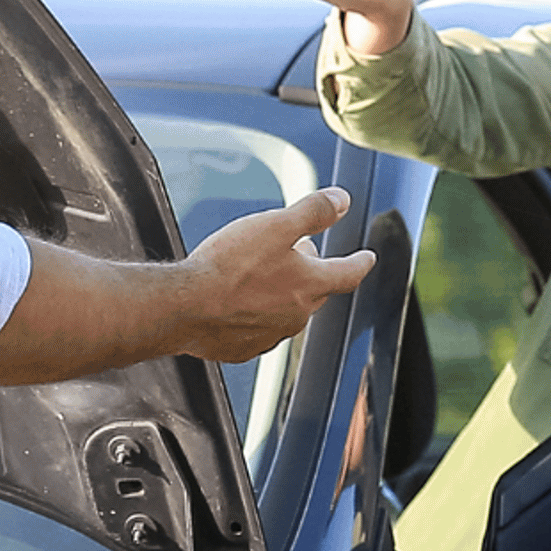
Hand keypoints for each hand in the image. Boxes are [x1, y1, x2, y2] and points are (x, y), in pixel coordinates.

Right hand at [176, 187, 373, 361]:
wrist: (184, 308)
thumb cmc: (227, 266)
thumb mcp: (275, 225)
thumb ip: (312, 212)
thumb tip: (341, 200)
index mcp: (309, 285)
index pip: (348, 273)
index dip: (360, 262)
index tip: (366, 258)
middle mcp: (296, 316)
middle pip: (314, 291)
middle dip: (311, 273)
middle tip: (298, 254)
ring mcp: (269, 336)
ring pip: (286, 312)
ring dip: (280, 294)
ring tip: (259, 277)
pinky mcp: (243, 349)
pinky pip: (258, 330)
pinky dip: (253, 315)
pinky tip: (235, 303)